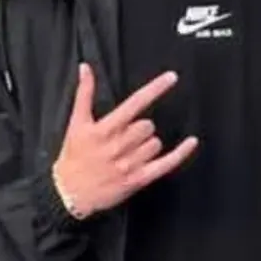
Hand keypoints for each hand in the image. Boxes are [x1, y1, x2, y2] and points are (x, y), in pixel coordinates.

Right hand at [52, 63, 197, 218]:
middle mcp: (119, 145)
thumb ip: (84, 93)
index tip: (172, 77)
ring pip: (155, 143)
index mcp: (105, 129)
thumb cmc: (73, 156)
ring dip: (147, 144)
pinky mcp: (137, 179)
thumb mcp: (76, 123)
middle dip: (141, 128)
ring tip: (129, 153)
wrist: (67, 193)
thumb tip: (85, 67)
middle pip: (148, 125)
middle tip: (125, 137)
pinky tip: (192, 142)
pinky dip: (181, 153)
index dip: (156, 88)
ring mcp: (129, 164)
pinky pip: (165, 164)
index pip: (135, 102)